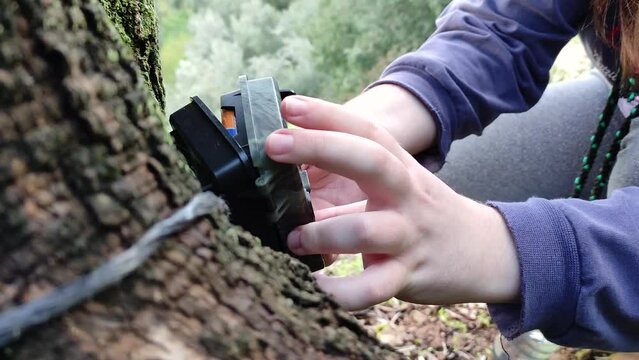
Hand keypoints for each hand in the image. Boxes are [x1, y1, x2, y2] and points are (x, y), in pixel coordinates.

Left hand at [266, 96, 519, 310]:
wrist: (483, 252)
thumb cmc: (423, 213)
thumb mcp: (396, 186)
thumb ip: (351, 180)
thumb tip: (288, 178)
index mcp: (400, 168)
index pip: (366, 132)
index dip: (329, 116)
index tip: (291, 105)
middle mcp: (406, 195)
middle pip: (370, 162)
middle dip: (321, 148)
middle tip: (275, 145)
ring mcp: (408, 235)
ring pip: (365, 229)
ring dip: (322, 232)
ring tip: (294, 239)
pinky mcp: (408, 275)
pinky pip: (372, 288)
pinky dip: (341, 292)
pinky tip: (316, 287)